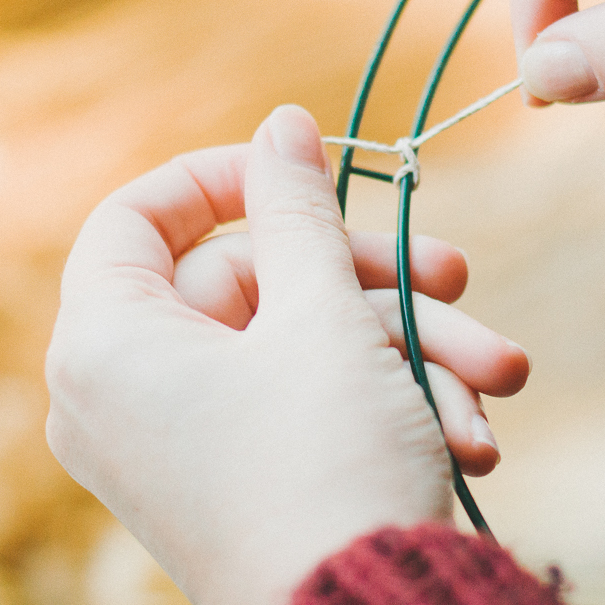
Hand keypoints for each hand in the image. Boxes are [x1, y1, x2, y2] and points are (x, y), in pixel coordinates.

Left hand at [45, 106, 529, 604]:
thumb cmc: (329, 467)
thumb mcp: (323, 316)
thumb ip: (297, 208)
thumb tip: (283, 122)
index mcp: (106, 343)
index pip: (137, 216)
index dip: (226, 177)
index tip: (308, 167)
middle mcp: (125, 395)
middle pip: (251, 282)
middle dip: (371, 280)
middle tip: (456, 267)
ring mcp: (179, 445)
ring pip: (296, 347)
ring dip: (405, 350)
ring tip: (498, 374)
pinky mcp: (233, 482)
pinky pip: (301, 408)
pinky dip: (383, 405)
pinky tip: (469, 435)